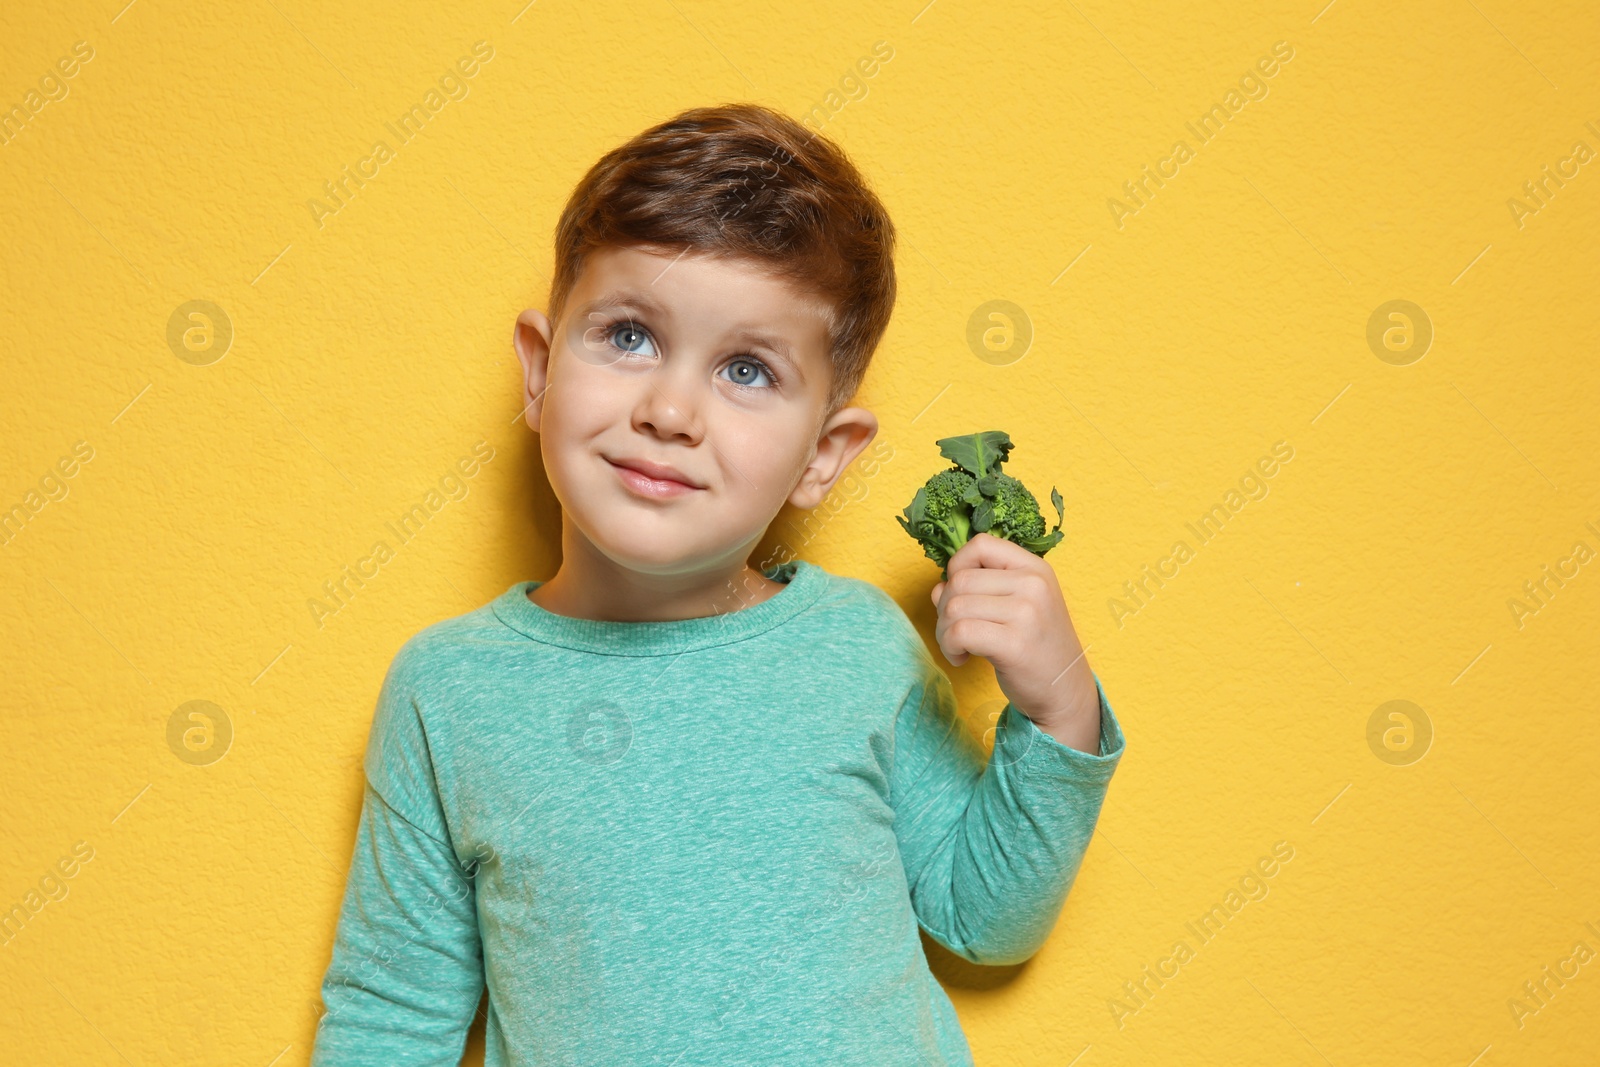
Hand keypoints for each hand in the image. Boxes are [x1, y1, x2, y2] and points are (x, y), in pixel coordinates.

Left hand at [930, 533, 1100, 750]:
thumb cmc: (1036, 647)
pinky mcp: (1014, 644)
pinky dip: (950, 647)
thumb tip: (938, 588)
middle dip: (944, 608)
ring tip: (958, 646)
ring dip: (944, 631)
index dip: (958, 566)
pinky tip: (962, 659)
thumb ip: (980, 589)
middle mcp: (1033, 585)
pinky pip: (959, 632)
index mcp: (1035, 568)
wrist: (1065, 691)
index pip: (981, 544)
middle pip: (960, 580)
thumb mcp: (1017, 606)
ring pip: (954, 606)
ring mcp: (1026, 613)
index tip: (962, 594)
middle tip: (955, 632)